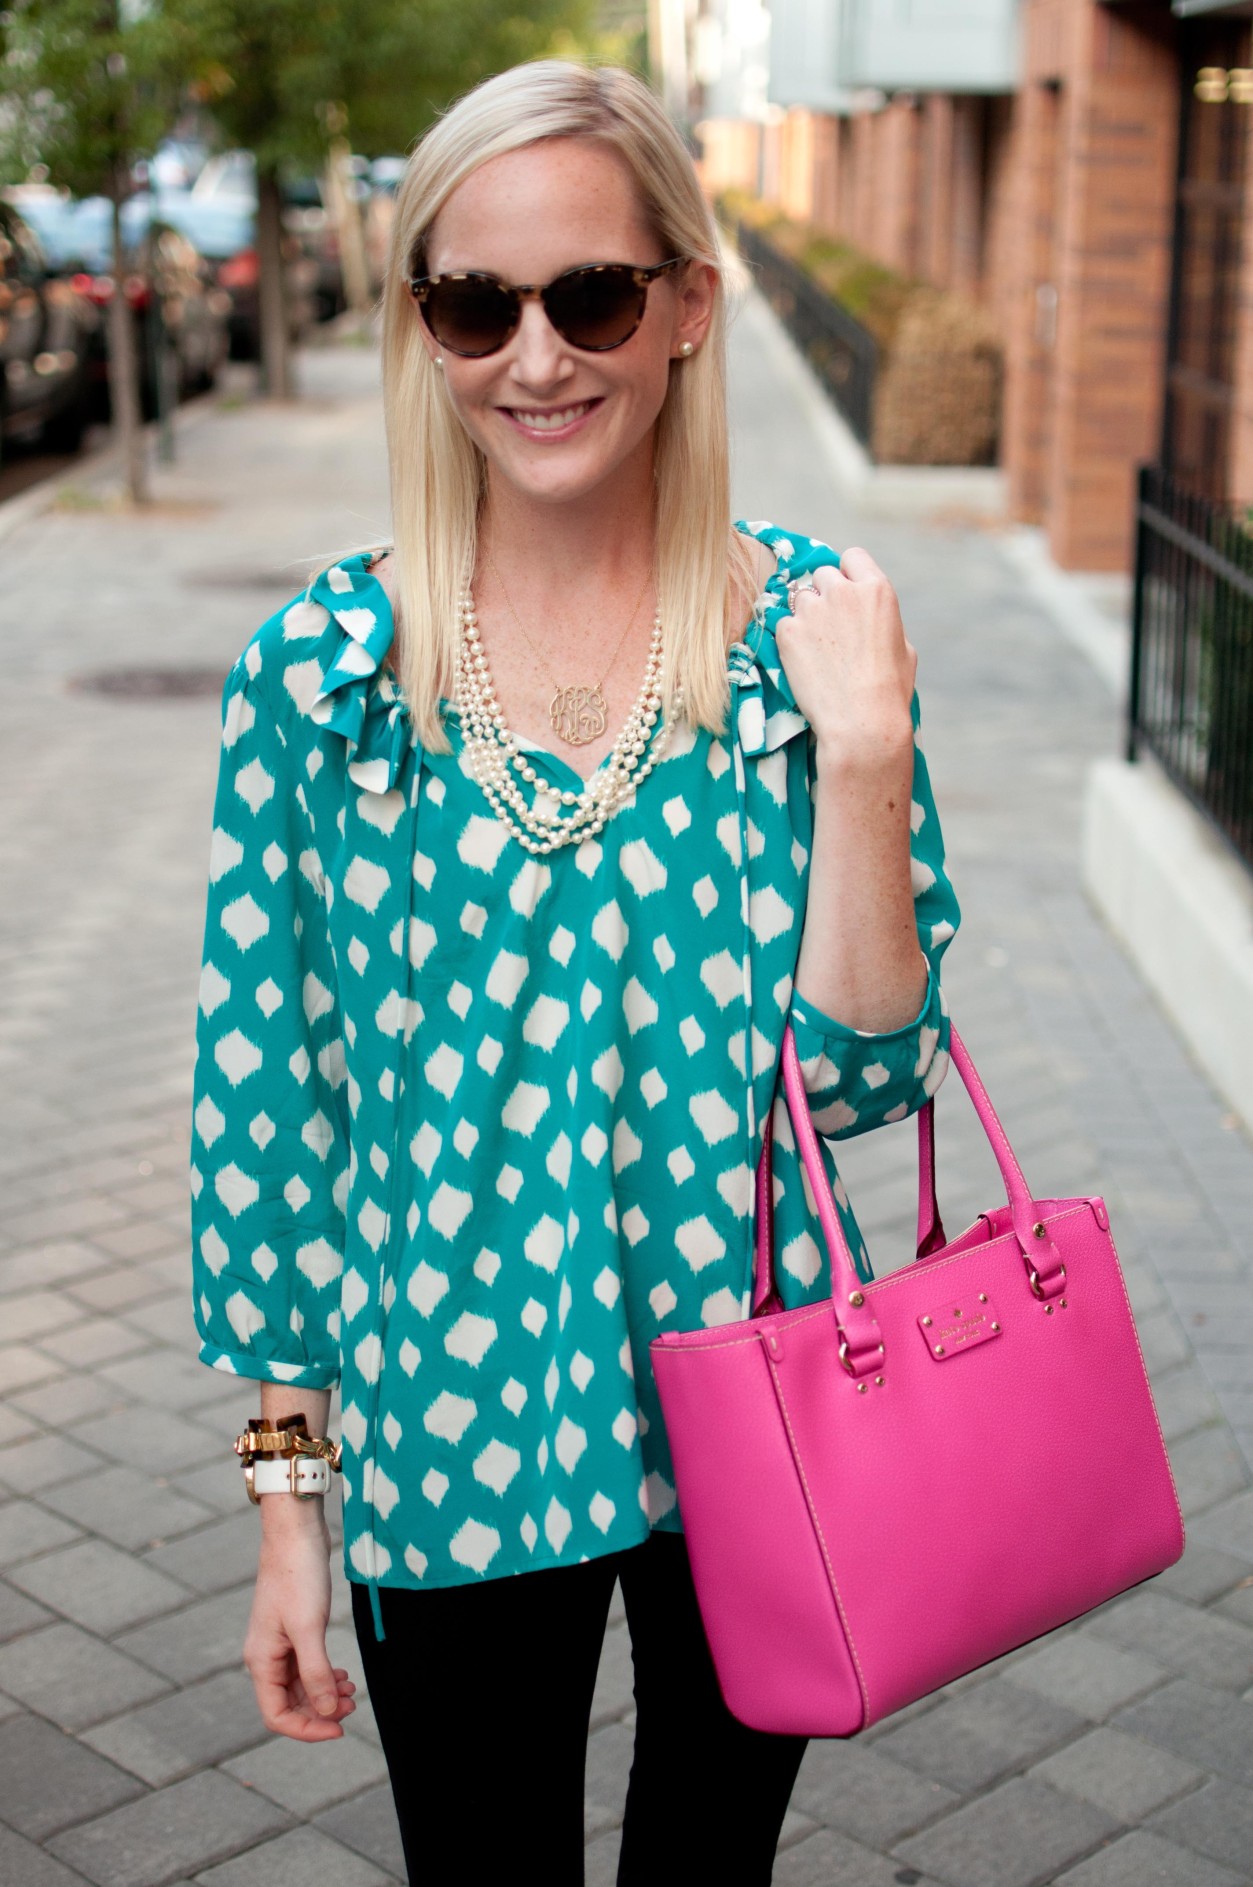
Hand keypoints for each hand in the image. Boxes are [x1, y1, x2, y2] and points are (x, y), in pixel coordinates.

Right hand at [244, 1503, 356, 1741]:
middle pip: (290, 1704)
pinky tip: (343, 1675)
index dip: (307, 1728)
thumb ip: (316, 1672)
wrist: (296, 1533)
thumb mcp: (309, 1628)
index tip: (340, 1728)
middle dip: (321, 1711)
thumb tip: (326, 1712)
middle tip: (354, 1705)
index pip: (277, 1715)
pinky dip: (325, 1675)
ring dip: (325, 1694)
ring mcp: (280, 1643)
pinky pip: (307, 1666)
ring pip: (301, 1686)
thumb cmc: (298, 1576)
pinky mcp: (294, 1630)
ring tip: (353, 1690)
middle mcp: (267, 1657)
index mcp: (262, 1661)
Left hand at [778, 547, 916, 762]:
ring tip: (817, 651)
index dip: (848, 574)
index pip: (852, 557)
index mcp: (877, 590)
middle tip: (829, 627)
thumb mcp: (903, 647)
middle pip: (822, 574)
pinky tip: (804, 664)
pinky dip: (790, 640)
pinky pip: (783, 625)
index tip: (846, 593)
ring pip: (800, 599)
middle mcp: (843, 592)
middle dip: (824, 594)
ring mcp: (812, 610)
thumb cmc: (890, 691)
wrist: (861, 722)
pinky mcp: (787, 632)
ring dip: (805, 616)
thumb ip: (882, 620)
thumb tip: (871, 616)